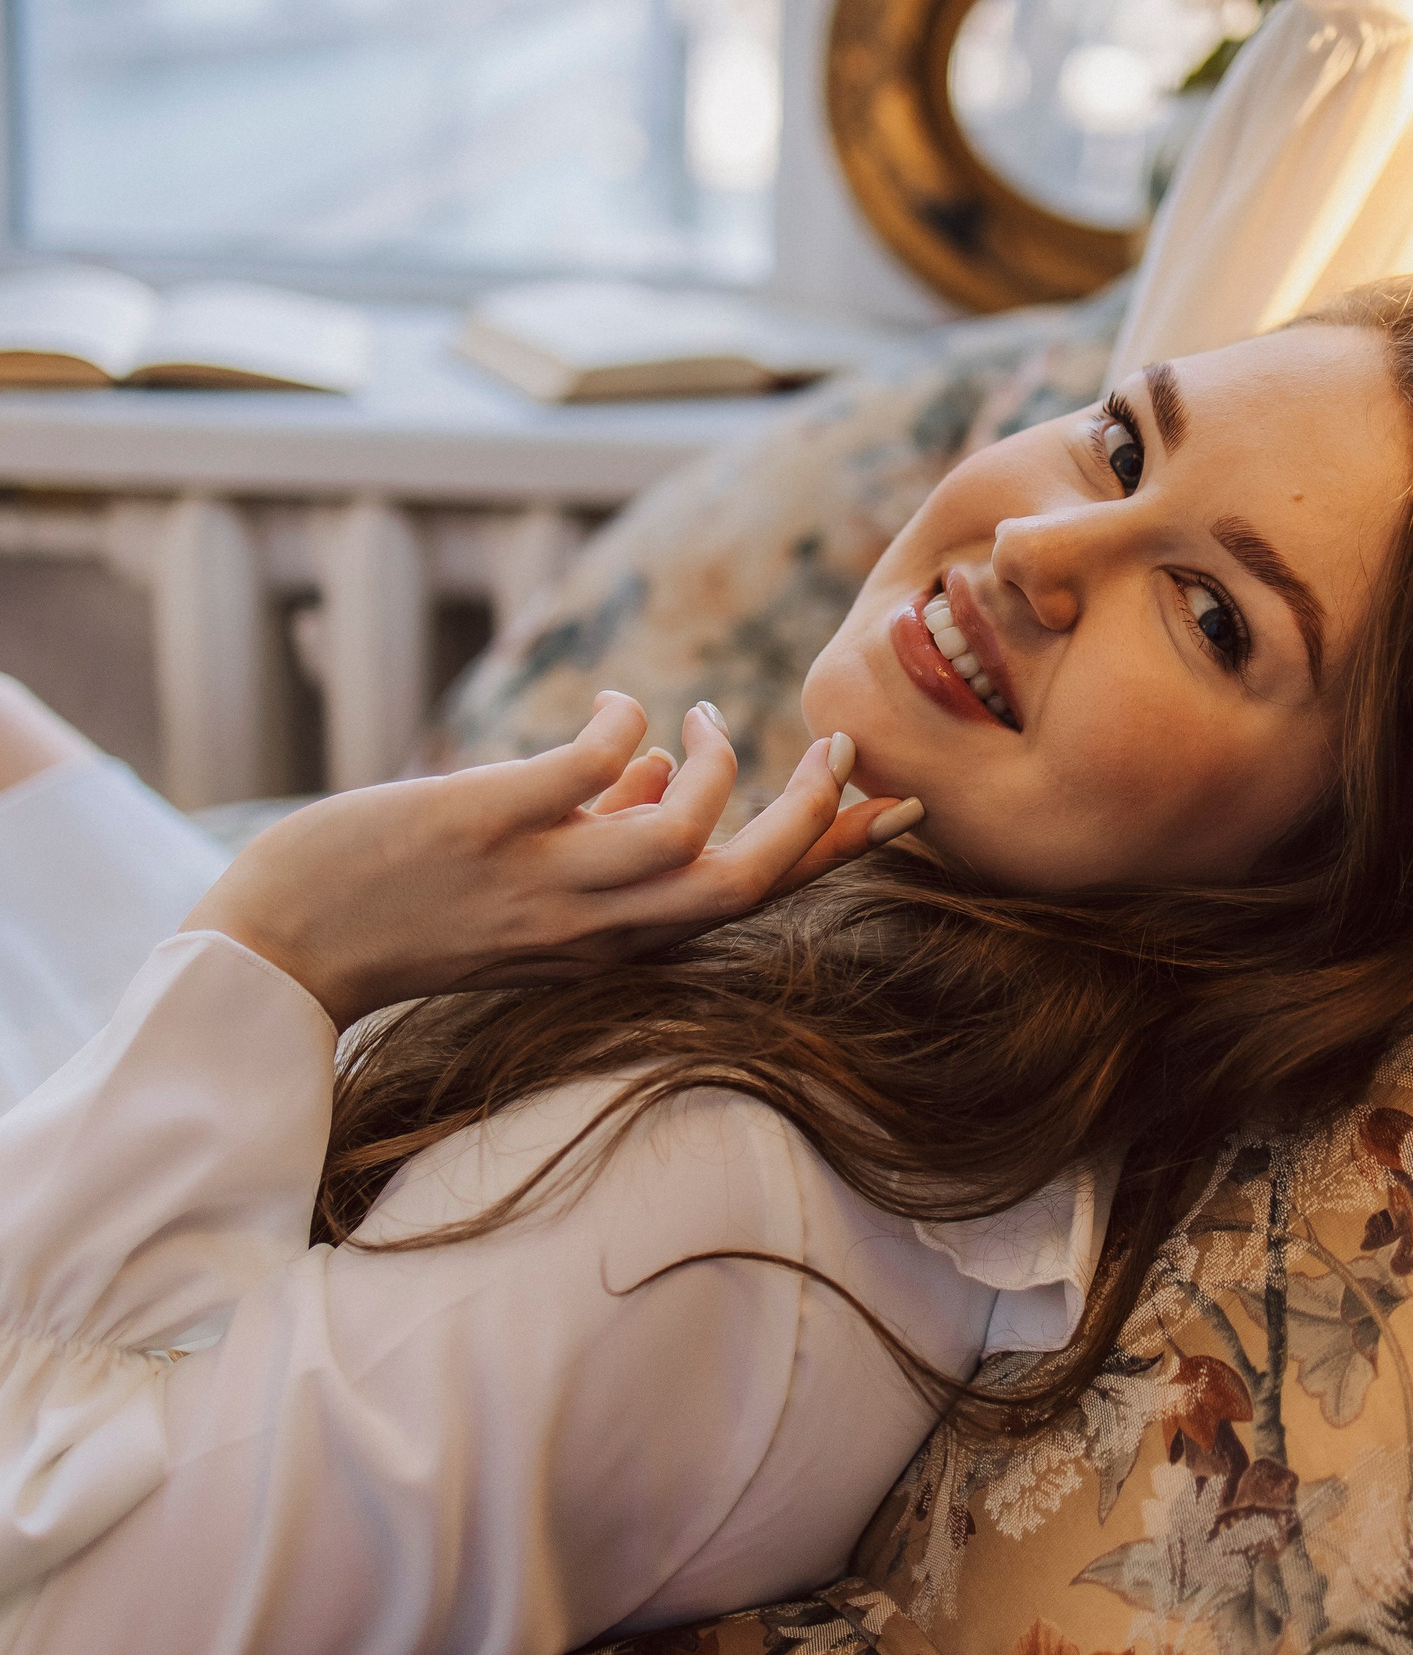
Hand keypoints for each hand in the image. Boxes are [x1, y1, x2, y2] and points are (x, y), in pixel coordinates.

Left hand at [178, 694, 922, 1027]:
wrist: (277, 950)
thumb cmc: (401, 916)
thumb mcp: (526, 905)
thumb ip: (599, 846)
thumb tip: (660, 774)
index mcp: (605, 949)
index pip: (744, 909)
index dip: (830, 857)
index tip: (894, 806)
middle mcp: (586, 927)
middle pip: (742, 882)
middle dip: (811, 814)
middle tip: (835, 745)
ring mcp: (539, 878)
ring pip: (684, 830)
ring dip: (714, 762)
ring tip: (699, 718)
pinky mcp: (487, 824)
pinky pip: (591, 766)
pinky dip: (626, 726)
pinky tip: (622, 704)